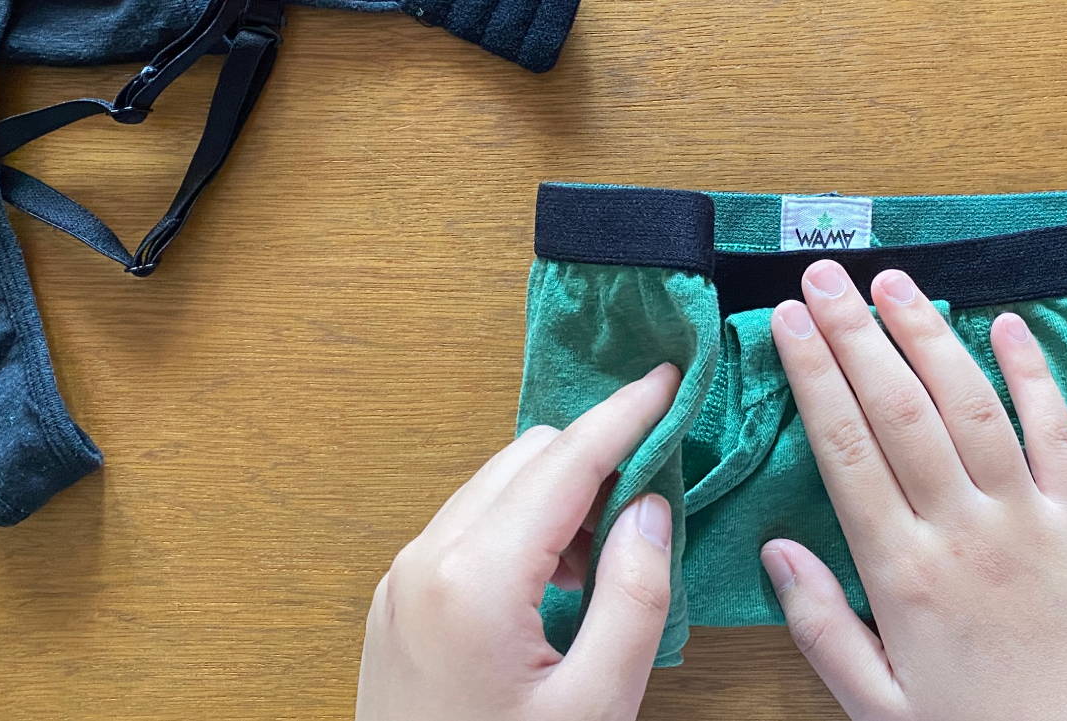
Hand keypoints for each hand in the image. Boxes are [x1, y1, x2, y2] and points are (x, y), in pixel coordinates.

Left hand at [356, 364, 680, 720]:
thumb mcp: (596, 704)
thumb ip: (634, 597)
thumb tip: (648, 507)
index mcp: (474, 578)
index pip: (565, 461)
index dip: (625, 414)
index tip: (669, 378)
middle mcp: (425, 560)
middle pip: (526, 457)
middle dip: (594, 461)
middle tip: (653, 502)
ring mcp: (402, 579)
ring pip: (495, 486)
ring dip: (557, 499)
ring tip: (604, 568)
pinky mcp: (397, 602)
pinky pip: (468, 527)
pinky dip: (521, 530)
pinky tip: (555, 590)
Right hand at [763, 261, 1066, 720]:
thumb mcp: (877, 703)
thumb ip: (822, 624)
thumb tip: (776, 549)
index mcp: (902, 572)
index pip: (845, 449)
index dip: (813, 375)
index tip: (785, 321)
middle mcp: (962, 530)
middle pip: (899, 410)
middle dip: (855, 333)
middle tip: (823, 276)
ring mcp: (1030, 518)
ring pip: (971, 405)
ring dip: (929, 335)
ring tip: (892, 282)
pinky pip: (1058, 432)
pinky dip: (1033, 374)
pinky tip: (1005, 324)